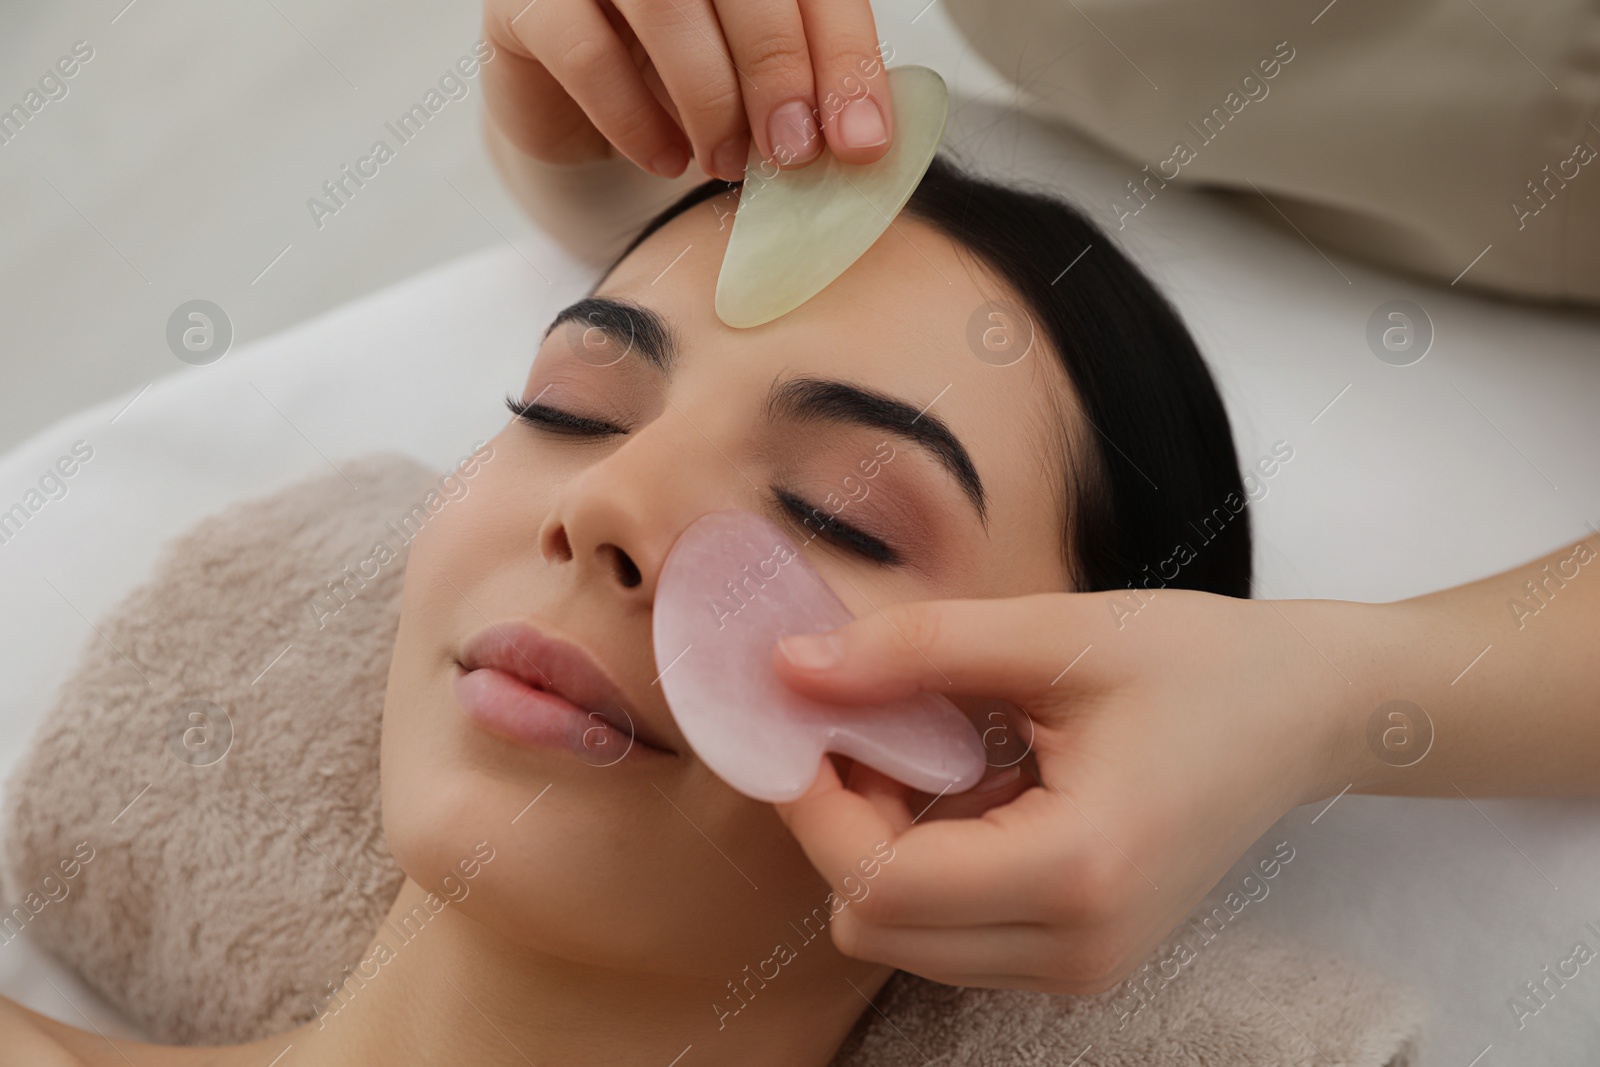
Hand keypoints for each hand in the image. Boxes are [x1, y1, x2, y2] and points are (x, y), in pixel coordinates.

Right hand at [482, 0, 895, 181]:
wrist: (576, 98)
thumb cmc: (678, 74)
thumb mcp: (757, 77)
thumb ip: (809, 85)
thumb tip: (863, 140)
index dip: (845, 60)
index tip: (860, 142)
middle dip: (778, 73)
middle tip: (792, 153)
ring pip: (664, 4)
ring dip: (708, 97)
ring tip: (724, 160)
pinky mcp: (528, 2)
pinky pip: (585, 51)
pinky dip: (634, 118)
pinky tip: (663, 157)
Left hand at [768, 589, 1364, 992]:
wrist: (1309, 712)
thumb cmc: (1201, 661)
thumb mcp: (1055, 635)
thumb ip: (915, 650)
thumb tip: (791, 667)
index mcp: (1076, 869)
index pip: (878, 882)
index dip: (814, 803)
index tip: (799, 718)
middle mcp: (1078, 945)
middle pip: (875, 925)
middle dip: (840, 826)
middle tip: (861, 725)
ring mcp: (1083, 964)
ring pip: (904, 938)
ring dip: (878, 847)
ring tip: (919, 747)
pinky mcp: (1082, 956)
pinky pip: (953, 933)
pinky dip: (926, 863)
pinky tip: (963, 780)